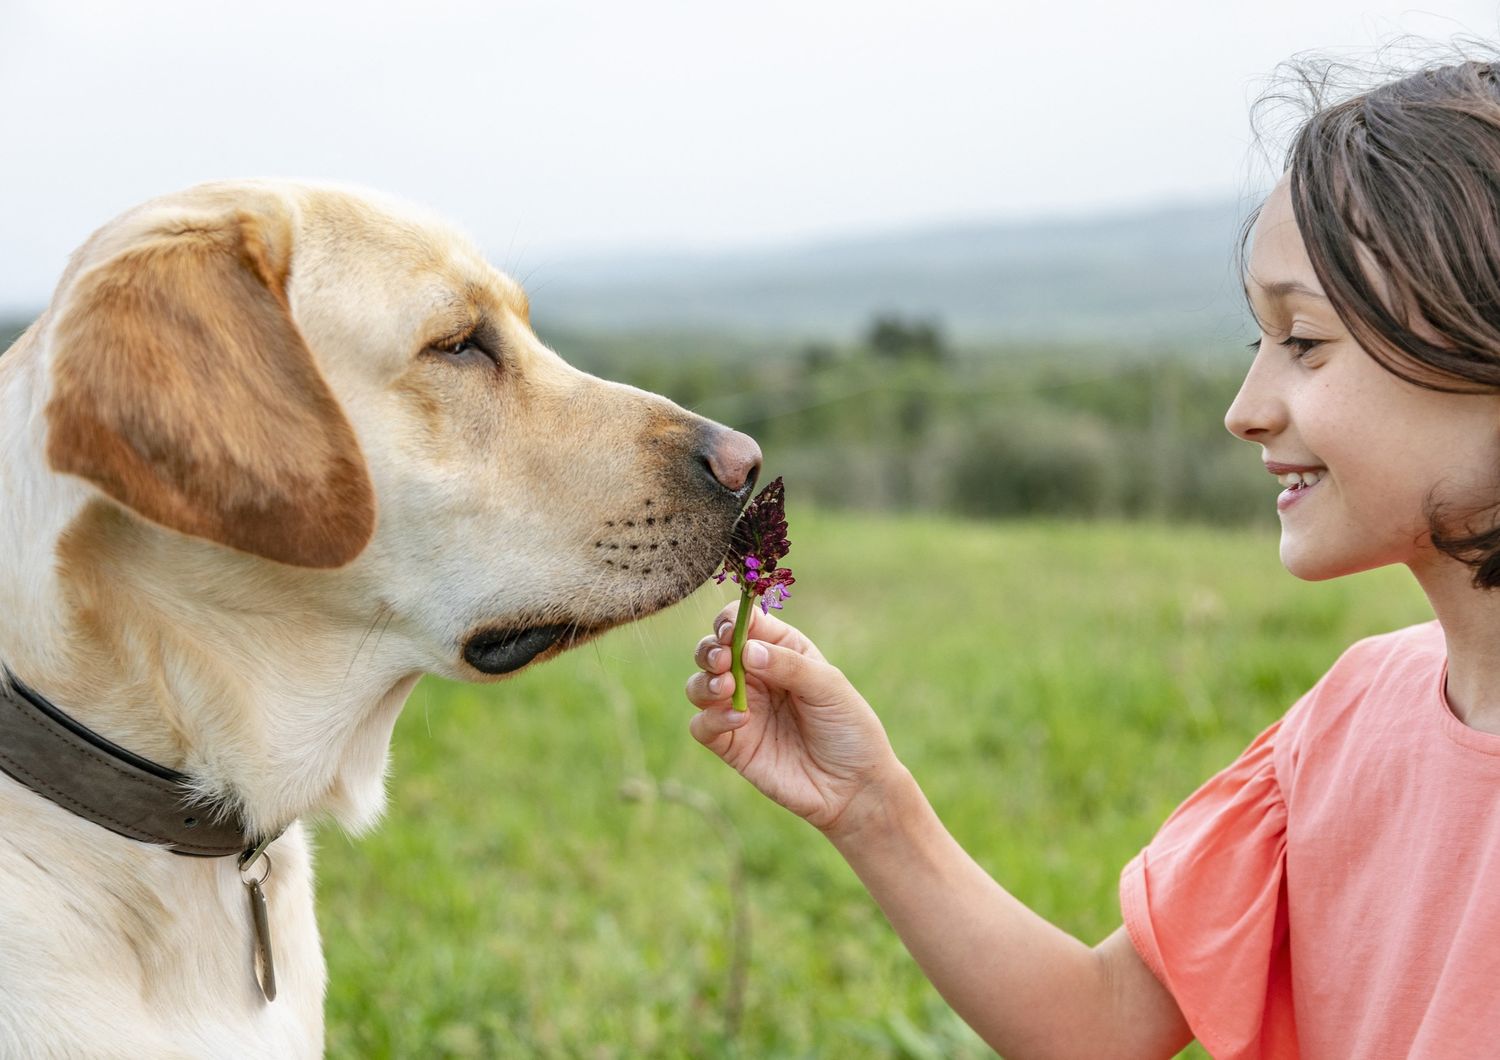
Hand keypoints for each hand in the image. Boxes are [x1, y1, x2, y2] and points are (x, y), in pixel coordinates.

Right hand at [685, 604, 902, 835]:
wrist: (854, 788)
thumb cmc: (850, 729)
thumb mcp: (829, 688)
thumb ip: (789, 665)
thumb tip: (745, 650)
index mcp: (782, 650)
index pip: (744, 622)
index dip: (729, 620)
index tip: (728, 630)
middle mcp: (756, 676)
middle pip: (712, 650)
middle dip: (709, 650)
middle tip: (723, 660)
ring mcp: (741, 709)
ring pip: (698, 685)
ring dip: (704, 682)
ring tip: (726, 688)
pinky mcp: (732, 744)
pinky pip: (702, 726)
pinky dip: (711, 719)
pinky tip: (741, 720)